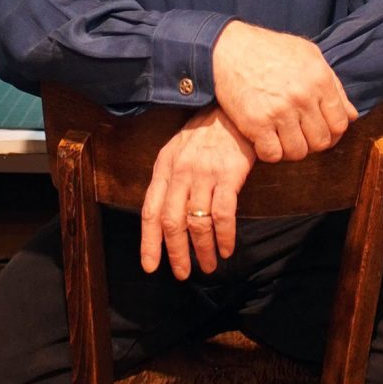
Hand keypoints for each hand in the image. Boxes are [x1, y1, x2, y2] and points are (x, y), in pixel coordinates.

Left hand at [140, 105, 255, 278]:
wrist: (233, 110)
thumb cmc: (206, 133)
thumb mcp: (178, 151)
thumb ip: (170, 180)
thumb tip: (165, 217)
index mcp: (164, 168)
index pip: (150, 212)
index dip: (149, 242)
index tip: (151, 266)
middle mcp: (180, 172)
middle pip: (172, 222)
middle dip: (177, 253)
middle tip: (183, 273)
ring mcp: (204, 173)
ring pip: (197, 223)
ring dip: (203, 250)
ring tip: (210, 265)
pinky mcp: (229, 174)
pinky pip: (223, 215)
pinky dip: (225, 237)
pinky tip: (227, 248)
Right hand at [212, 21, 357, 162]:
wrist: (227, 49)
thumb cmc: (268, 50)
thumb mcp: (308, 55)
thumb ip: (333, 85)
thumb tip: (351, 115)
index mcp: (319, 79)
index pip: (340, 123)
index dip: (333, 133)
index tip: (320, 131)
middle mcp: (302, 96)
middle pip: (321, 141)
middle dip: (312, 143)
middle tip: (299, 135)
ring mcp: (279, 111)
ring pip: (298, 152)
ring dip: (291, 149)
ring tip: (282, 137)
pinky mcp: (256, 123)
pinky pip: (272, 154)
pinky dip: (269, 152)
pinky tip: (264, 139)